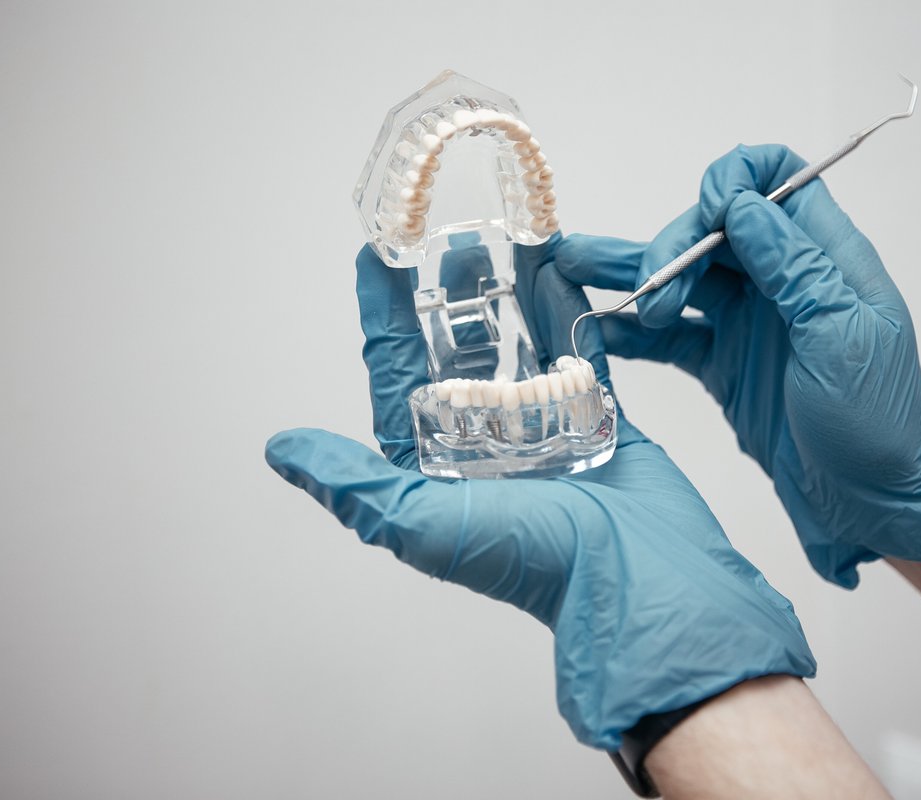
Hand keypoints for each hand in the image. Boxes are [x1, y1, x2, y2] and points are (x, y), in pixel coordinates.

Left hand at [264, 239, 814, 748]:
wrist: (639, 581)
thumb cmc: (532, 562)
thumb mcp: (425, 524)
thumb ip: (355, 485)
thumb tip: (281, 449)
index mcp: (439, 467)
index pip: (398, 378)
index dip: (382, 319)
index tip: (373, 260)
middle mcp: (487, 448)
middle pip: (461, 357)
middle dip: (450, 300)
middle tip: (446, 242)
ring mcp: (546, 433)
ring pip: (522, 351)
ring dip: (510, 300)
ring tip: (503, 244)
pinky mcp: (600, 423)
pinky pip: (580, 357)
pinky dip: (569, 316)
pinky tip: (561, 274)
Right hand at [556, 144, 920, 587]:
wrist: (875, 501)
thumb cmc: (878, 420)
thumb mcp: (841, 336)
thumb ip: (792, 267)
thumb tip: (740, 203)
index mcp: (824, 258)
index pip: (776, 179)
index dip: (735, 180)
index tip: (706, 215)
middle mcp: (781, 281)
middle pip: (713, 229)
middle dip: (673, 249)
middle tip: (654, 298)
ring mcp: (749, 322)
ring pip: (682, 278)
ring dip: (633, 273)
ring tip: (573, 264)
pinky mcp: (724, 365)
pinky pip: (670, 337)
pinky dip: (632, 332)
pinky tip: (594, 328)